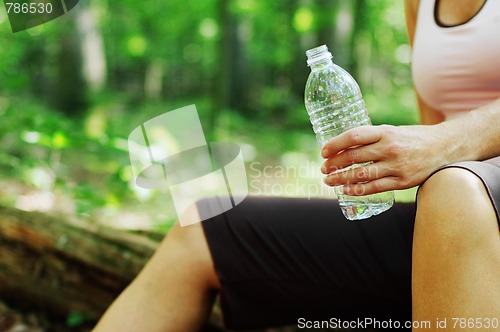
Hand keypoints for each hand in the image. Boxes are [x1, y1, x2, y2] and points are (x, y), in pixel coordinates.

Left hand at [320, 124, 456, 194]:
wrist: (446, 147)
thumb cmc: (413, 138)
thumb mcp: (393, 131)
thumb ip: (371, 138)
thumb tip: (342, 147)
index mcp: (386, 131)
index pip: (354, 136)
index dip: (335, 144)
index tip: (323, 151)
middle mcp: (390, 148)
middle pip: (354, 157)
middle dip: (334, 164)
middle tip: (323, 169)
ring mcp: (397, 166)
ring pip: (362, 174)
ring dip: (341, 178)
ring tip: (329, 180)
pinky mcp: (403, 182)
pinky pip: (375, 187)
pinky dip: (358, 190)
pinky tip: (346, 190)